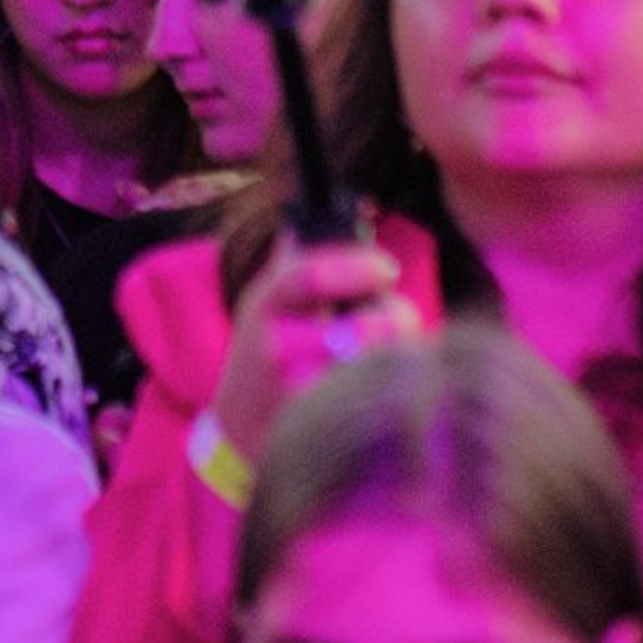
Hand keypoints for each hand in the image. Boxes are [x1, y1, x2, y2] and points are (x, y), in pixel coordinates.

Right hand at [217, 233, 420, 465]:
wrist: (238, 426)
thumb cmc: (267, 350)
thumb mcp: (272, 300)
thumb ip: (305, 259)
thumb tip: (356, 208)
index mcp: (264, 304)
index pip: (307, 277)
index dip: (356, 268)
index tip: (388, 269)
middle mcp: (273, 349)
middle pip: (352, 331)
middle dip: (392, 320)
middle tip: (404, 320)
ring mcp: (293, 396)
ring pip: (369, 372)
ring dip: (397, 360)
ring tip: (401, 357)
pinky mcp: (315, 435)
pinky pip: (371, 412)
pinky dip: (393, 399)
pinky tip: (394, 392)